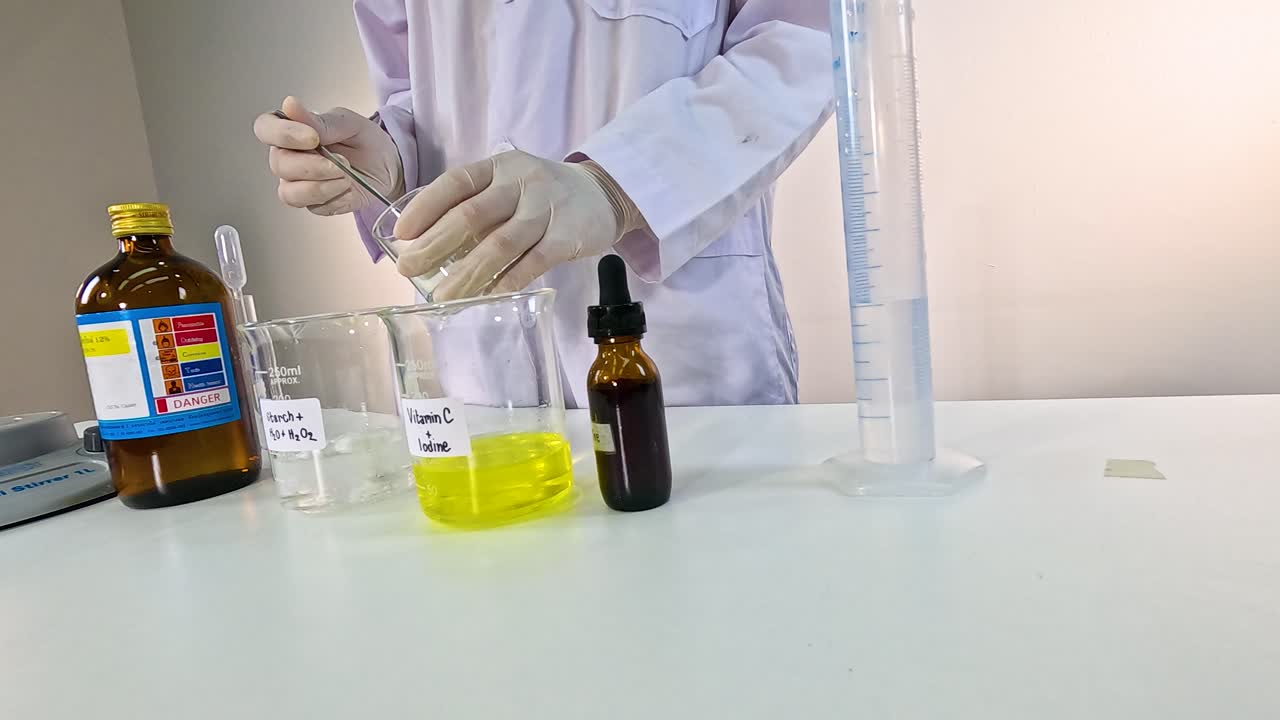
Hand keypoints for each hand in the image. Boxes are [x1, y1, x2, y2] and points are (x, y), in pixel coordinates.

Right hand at [253, 96, 402, 215]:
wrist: (388, 166)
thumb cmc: (366, 140)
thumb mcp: (349, 123)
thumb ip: (320, 121)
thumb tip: (290, 105)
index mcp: (291, 131)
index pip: (266, 129)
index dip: (283, 134)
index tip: (312, 138)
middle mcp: (289, 157)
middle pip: (279, 165)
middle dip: (312, 166)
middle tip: (341, 163)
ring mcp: (298, 183)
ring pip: (290, 193)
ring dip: (321, 187)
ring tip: (346, 178)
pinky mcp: (314, 203)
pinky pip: (314, 207)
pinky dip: (335, 199)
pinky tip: (349, 190)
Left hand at [393, 151, 625, 300]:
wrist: (604, 193)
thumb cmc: (543, 195)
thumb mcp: (510, 185)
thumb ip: (479, 207)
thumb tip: (431, 246)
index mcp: (500, 167)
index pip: (456, 183)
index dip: (425, 207)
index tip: (402, 234)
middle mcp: (521, 182)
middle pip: (472, 215)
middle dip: (435, 244)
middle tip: (408, 269)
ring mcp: (546, 209)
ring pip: (500, 243)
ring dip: (467, 272)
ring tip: (443, 296)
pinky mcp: (567, 237)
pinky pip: (532, 263)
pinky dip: (507, 282)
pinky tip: (487, 297)